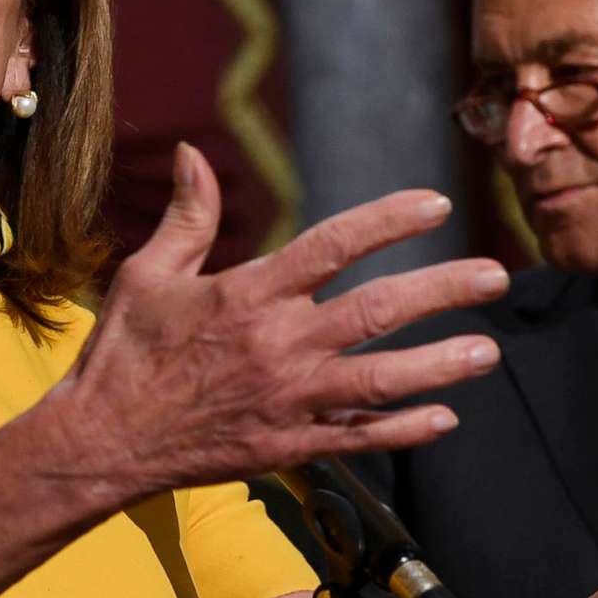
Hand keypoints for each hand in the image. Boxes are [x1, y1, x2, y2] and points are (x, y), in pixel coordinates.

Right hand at [51, 144, 508, 496]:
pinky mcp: (287, 446)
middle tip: (496, 277)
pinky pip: (358, 438)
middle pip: (378, 311)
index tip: (436, 204)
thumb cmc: (124, 353)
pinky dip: (404, 429)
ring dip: (440, 365)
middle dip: (443, 291)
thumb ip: (188, 216)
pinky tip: (444, 417)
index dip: (389, 221)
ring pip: (381, 379)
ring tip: (487, 351)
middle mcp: (278, 345)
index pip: (333, 246)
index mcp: (248, 295)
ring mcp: (288, 400)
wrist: (102, 442)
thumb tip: (191, 151)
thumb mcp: (149, 274)